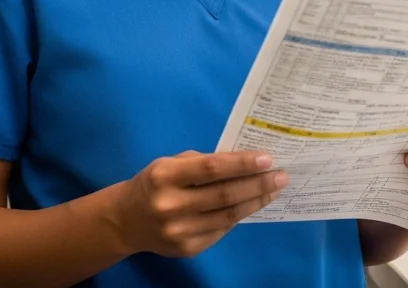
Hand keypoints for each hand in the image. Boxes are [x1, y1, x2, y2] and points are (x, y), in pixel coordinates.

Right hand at [105, 150, 287, 258]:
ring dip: (256, 201)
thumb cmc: (154, 184)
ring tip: (273, 190)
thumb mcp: (170, 164)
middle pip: (225, 195)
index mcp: (165, 176)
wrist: (125, 220)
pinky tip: (251, 205)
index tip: (267, 159)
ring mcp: (179, 231)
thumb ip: (202, 163)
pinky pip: (221, 230)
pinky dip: (239, 216)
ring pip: (228, 216)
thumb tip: (244, 162)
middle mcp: (171, 205)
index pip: (212, 168)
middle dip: (258, 184)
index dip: (242, 164)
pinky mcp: (187, 249)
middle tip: (281, 176)